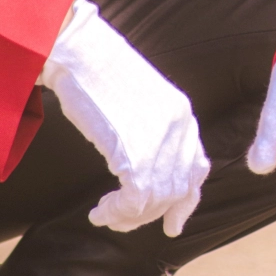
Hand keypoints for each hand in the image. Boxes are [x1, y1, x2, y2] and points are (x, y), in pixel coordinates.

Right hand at [39, 0, 209, 235]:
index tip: (173, 224)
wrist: (77, 52)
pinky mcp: (134, 149)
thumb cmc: (97, 71)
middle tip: (123, 222)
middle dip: (152, 214)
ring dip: (130, 217)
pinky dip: (117, 213)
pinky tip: (100, 211)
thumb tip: (144, 164)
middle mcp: (179, 127)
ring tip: (107, 216)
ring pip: (157, 199)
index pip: (197, 167)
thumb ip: (151, 128)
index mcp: (182, 113)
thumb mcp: (139, 100)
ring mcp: (159, 139)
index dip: (187, 200)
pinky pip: (135, 199)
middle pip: (178, 189)